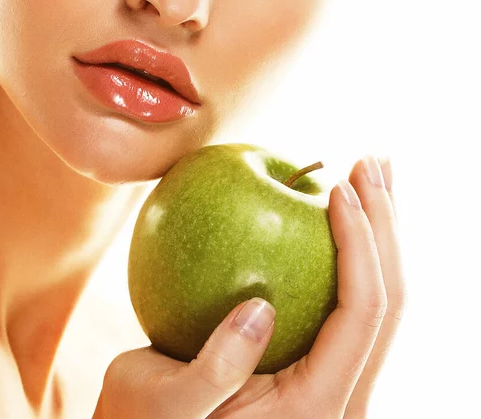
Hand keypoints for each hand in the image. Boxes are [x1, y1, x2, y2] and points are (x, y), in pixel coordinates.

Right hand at [93, 156, 405, 418]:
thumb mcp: (168, 408)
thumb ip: (215, 371)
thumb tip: (260, 307)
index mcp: (315, 406)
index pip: (361, 313)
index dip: (359, 245)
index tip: (339, 189)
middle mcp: (339, 392)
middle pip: (387, 297)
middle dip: (385, 224)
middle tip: (373, 162)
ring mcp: (329, 371)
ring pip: (375, 291)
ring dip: (378, 228)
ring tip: (372, 174)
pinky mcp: (310, 353)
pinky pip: (346, 290)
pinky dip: (350, 242)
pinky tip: (337, 206)